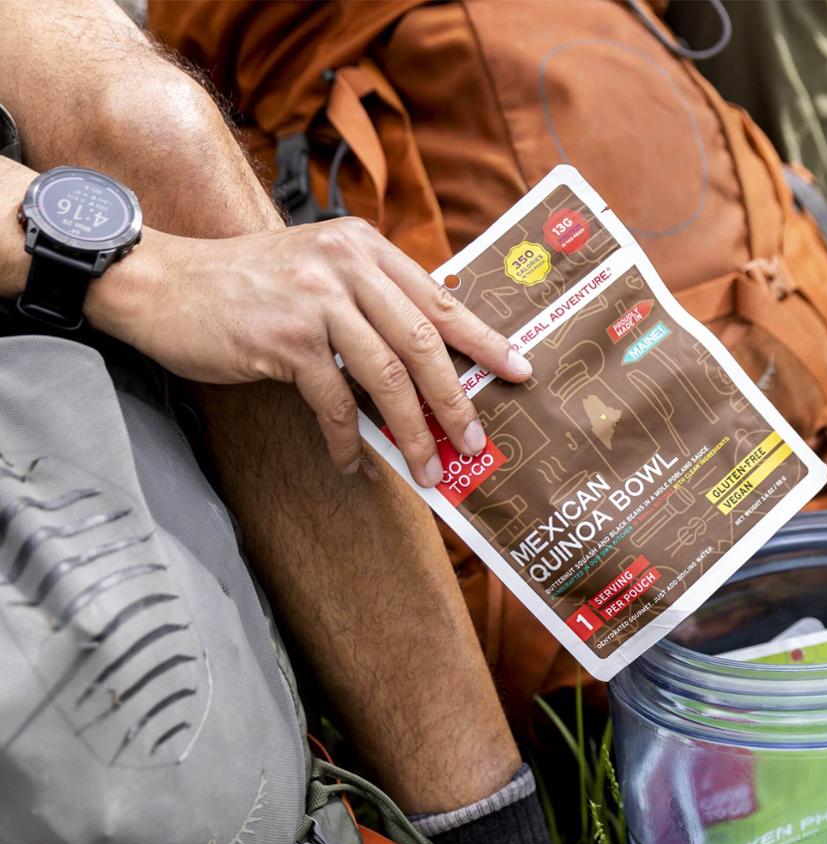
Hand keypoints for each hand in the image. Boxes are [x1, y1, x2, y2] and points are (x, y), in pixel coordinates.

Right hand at [87, 218, 531, 484]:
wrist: (164, 283)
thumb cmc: (248, 287)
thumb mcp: (318, 273)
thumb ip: (370, 300)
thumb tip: (426, 360)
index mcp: (364, 248)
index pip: (439, 300)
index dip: (485, 340)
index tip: (520, 370)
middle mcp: (347, 266)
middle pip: (424, 343)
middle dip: (456, 401)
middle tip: (475, 442)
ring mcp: (316, 301)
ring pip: (388, 377)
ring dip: (413, 432)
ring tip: (428, 469)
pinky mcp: (285, 340)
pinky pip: (334, 403)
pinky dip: (348, 441)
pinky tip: (354, 464)